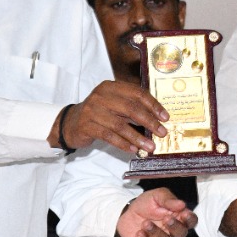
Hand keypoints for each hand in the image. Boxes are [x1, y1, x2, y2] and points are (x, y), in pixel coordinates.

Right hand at [54, 81, 168, 155]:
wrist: (71, 122)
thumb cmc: (99, 113)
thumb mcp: (114, 104)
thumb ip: (132, 106)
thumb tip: (157, 118)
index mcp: (111, 87)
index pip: (137, 93)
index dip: (153, 105)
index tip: (165, 117)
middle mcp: (101, 96)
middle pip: (131, 108)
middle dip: (149, 122)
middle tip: (162, 132)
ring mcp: (92, 111)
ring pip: (120, 125)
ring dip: (138, 137)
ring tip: (150, 146)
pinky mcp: (86, 126)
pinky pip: (109, 136)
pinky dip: (123, 144)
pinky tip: (134, 149)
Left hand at [118, 187, 196, 236]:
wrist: (126, 213)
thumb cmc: (146, 205)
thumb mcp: (156, 196)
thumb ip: (168, 199)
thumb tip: (182, 204)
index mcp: (179, 218)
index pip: (191, 221)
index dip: (190, 219)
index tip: (184, 213)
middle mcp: (173, 232)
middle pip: (181, 234)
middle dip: (175, 227)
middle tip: (166, 218)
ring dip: (156, 233)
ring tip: (145, 223)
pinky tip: (139, 233)